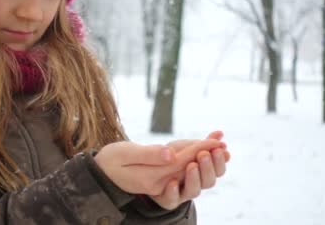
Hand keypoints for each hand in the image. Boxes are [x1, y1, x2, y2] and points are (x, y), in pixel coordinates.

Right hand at [93, 139, 221, 195]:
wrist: (100, 173)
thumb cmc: (110, 160)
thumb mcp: (125, 154)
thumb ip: (148, 154)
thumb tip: (171, 154)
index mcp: (152, 178)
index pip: (182, 162)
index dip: (200, 149)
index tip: (216, 140)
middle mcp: (160, 184)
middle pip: (189, 168)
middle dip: (207, 154)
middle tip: (223, 142)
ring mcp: (160, 183)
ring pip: (188, 171)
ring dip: (205, 159)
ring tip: (219, 146)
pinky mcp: (160, 179)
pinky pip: (181, 170)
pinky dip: (195, 160)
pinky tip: (203, 150)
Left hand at [149, 131, 230, 209]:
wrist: (149, 169)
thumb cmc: (172, 158)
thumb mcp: (187, 147)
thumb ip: (203, 142)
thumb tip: (220, 133)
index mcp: (204, 172)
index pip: (218, 170)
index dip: (220, 161)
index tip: (218, 149)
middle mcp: (197, 184)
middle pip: (209, 181)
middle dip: (207, 167)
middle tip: (203, 154)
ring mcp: (183, 193)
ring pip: (194, 191)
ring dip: (193, 178)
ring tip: (191, 165)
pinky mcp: (169, 200)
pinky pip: (172, 199)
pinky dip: (173, 192)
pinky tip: (172, 182)